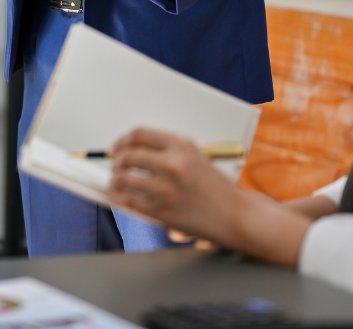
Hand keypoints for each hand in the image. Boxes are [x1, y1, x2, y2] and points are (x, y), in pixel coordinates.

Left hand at [108, 128, 243, 240]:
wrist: (237, 216)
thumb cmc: (218, 189)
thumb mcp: (196, 157)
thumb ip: (167, 150)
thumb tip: (134, 150)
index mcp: (181, 146)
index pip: (139, 134)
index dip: (123, 141)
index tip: (117, 147)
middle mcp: (173, 164)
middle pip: (128, 155)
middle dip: (117, 161)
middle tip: (116, 166)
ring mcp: (166, 188)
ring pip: (124, 178)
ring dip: (115, 180)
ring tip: (116, 182)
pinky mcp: (162, 211)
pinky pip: (129, 201)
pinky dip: (120, 198)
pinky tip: (120, 196)